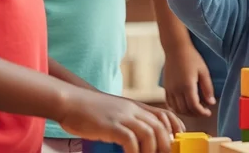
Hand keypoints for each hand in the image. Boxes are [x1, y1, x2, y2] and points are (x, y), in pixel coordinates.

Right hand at [56, 86, 176, 152]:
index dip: (175, 128)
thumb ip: (128, 119)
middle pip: (160, 126)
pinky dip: (135, 151)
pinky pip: (130, 140)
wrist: (70, 101)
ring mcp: (123, 116)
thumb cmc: (90, 110)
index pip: (165, 114)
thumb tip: (137, 137)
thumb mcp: (116, 111)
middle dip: (166, 144)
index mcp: (136, 106)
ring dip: (152, 150)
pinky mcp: (111, 125)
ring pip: (150, 133)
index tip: (177, 140)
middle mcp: (133, 110)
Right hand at [163, 45, 215, 116]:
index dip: (202, 112)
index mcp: (187, 86)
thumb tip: (211, 103)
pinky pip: (169, 103)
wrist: (176, 49)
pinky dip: (177, 108)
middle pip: (185, 110)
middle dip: (196, 114)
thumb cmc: (192, 58)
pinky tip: (184, 106)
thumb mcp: (204, 72)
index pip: (194, 106)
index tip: (208, 113)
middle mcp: (176, 90)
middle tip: (204, 112)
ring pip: (177, 109)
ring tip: (195, 110)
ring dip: (186, 113)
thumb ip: (208, 88)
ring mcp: (169, 89)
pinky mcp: (165, 88)